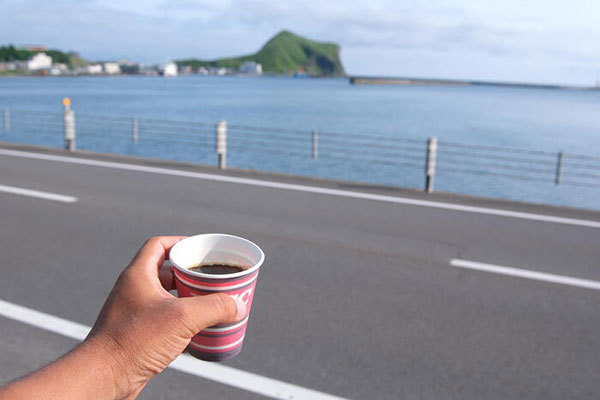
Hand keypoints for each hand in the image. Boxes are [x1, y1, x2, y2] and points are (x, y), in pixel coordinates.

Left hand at [87, 236, 245, 398]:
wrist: (104, 378)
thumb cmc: (133, 342)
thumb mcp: (182, 318)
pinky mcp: (136, 334)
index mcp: (138, 275)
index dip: (182, 242)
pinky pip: (164, 319)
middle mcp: (133, 290)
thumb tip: (237, 306)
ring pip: (167, 297)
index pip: (160, 245)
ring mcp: (133, 312)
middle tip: (214, 280)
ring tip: (211, 305)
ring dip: (189, 299)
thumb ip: (214, 307)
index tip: (202, 250)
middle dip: (193, 275)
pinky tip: (197, 331)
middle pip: (167, 271)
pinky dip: (181, 321)